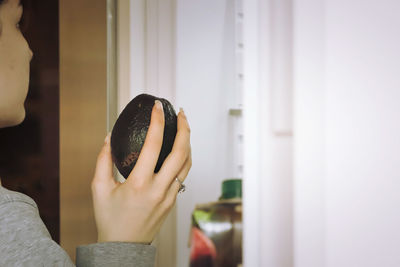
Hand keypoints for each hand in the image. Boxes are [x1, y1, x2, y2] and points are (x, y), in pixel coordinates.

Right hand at [91, 101, 191, 242]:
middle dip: (184, 128)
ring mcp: (170, 196)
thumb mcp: (99, 188)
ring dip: (188, 142)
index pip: (153, 145)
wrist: (124, 247)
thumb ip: (103, 160)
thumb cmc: (110, 219)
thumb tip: (109, 137)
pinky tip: (179, 149)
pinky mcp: (173, 201)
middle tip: (180, 112)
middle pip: (181, 152)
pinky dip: (184, 158)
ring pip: (188, 164)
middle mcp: (159, 189)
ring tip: (183, 126)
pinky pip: (183, 175)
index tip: (157, 107)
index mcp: (139, 184)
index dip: (157, 122)